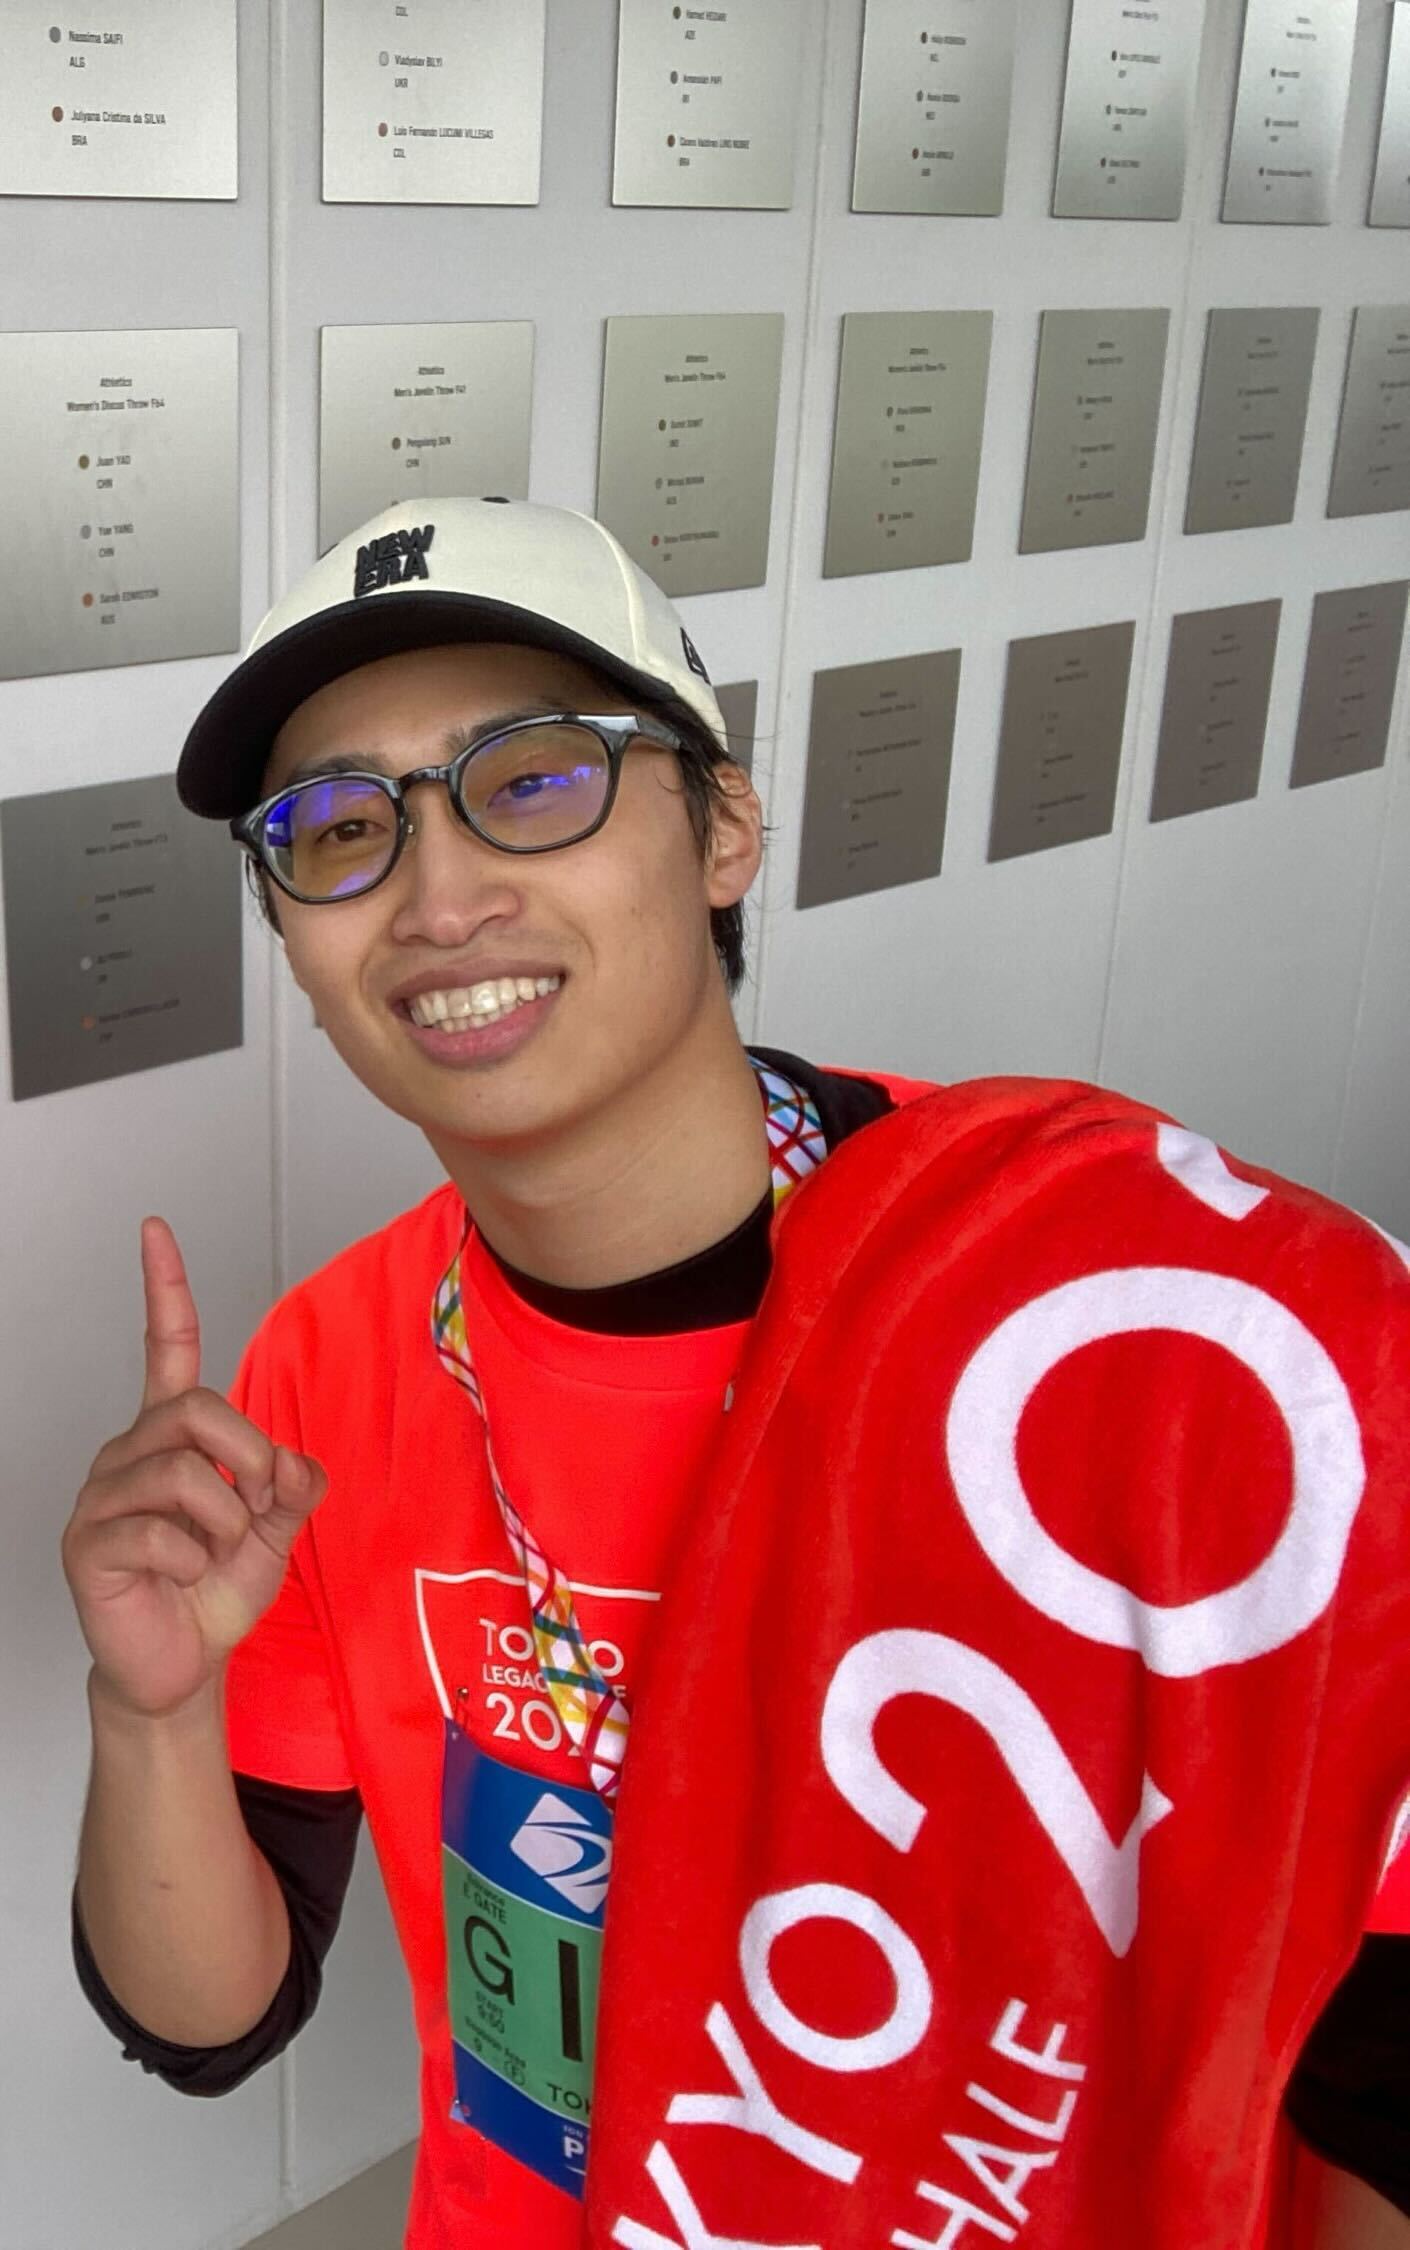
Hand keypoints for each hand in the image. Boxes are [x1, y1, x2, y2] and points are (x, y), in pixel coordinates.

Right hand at [61, 1217, 326, 1720]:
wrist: (180, 1666)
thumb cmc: (214, 1590)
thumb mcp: (276, 1530)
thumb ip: (293, 1486)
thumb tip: (291, 1461)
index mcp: (173, 1437)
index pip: (164, 1347)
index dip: (163, 1288)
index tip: (155, 1230)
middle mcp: (130, 1453)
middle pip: (199, 1410)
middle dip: (249, 1457)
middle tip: (255, 1509)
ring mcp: (103, 1496)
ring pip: (184, 1472)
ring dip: (225, 1521)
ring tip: (213, 1553)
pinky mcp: (88, 1543)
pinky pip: (158, 1530)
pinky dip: (192, 1558)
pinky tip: (181, 1575)